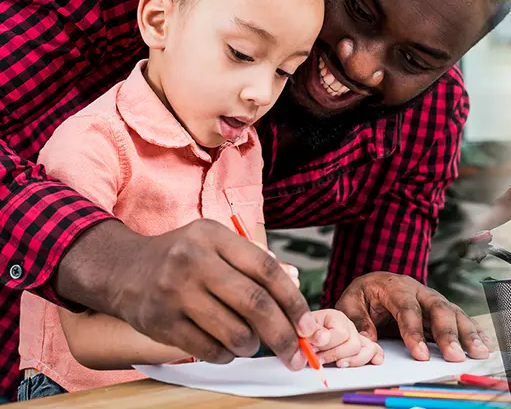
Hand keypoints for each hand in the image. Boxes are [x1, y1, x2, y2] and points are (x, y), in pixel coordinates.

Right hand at [56, 219, 315, 369]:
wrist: (121, 270)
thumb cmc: (182, 258)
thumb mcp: (215, 244)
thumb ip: (254, 261)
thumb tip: (294, 291)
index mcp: (214, 236)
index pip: (266, 270)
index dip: (293, 301)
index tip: (308, 325)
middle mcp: (194, 261)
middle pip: (254, 304)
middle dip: (283, 334)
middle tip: (296, 353)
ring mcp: (175, 293)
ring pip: (233, 332)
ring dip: (252, 346)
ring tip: (252, 344)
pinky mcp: (160, 322)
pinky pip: (208, 349)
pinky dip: (226, 355)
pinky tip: (226, 348)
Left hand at [308, 309, 383, 366]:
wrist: (300, 334)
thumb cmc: (301, 332)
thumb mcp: (301, 328)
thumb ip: (311, 332)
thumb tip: (322, 338)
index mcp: (336, 317)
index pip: (341, 334)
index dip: (327, 345)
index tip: (313, 350)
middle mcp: (349, 326)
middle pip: (354, 344)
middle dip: (336, 355)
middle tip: (319, 359)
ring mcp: (356, 336)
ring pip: (367, 349)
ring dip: (352, 361)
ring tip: (338, 364)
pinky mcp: (359, 347)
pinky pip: (374, 349)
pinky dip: (375, 355)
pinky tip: (374, 361)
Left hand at [335, 271, 490, 362]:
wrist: (376, 282)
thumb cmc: (364, 294)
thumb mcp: (350, 302)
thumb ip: (357, 320)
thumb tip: (369, 340)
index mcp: (396, 286)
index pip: (407, 309)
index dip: (414, 332)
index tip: (421, 356)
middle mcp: (420, 290)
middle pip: (438, 309)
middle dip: (449, 334)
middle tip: (456, 356)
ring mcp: (433, 298)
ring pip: (454, 313)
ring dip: (468, 333)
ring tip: (478, 352)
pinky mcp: (442, 308)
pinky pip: (461, 318)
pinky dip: (474, 331)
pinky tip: (485, 343)